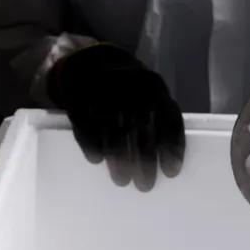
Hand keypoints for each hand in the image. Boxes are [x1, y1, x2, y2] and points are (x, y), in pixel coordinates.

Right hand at [49, 44, 185, 190]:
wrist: (92, 63)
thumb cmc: (130, 91)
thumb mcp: (152, 94)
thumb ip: (161, 118)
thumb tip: (170, 161)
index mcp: (154, 86)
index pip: (167, 118)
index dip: (171, 147)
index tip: (171, 173)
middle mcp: (130, 87)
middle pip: (140, 128)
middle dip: (144, 160)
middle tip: (145, 186)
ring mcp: (102, 91)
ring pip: (113, 129)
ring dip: (118, 159)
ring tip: (122, 181)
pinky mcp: (78, 99)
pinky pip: (85, 125)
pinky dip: (91, 145)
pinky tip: (96, 161)